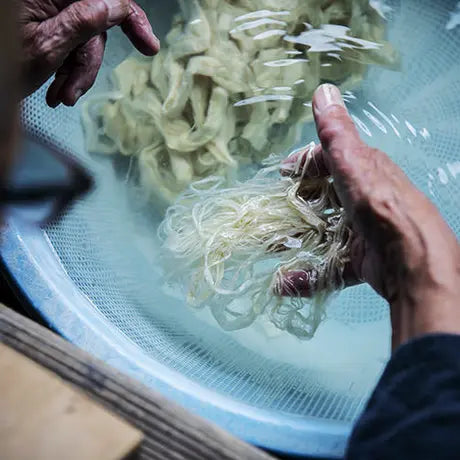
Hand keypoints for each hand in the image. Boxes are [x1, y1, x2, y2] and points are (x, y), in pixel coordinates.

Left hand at [20, 0, 159, 106]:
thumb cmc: (2, 65)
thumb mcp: (47, 46)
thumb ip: (84, 22)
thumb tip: (116, 7)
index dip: (130, 16)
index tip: (148, 46)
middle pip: (94, 24)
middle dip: (88, 63)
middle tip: (73, 93)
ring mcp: (48, 13)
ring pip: (84, 41)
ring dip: (76, 74)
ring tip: (59, 97)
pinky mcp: (46, 27)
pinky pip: (70, 47)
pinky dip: (66, 71)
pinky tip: (54, 90)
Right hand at [281, 84, 459, 346]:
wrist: (411, 258)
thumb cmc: (380, 205)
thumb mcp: (353, 163)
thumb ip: (336, 132)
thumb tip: (323, 89)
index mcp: (363, 171)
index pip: (329, 160)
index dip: (304, 165)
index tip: (282, 175)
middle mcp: (363, 199)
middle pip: (323, 198)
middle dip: (296, 205)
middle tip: (273, 212)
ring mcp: (361, 231)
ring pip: (323, 233)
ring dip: (296, 240)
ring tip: (272, 247)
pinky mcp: (361, 260)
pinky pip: (328, 267)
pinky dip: (307, 276)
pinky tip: (283, 284)